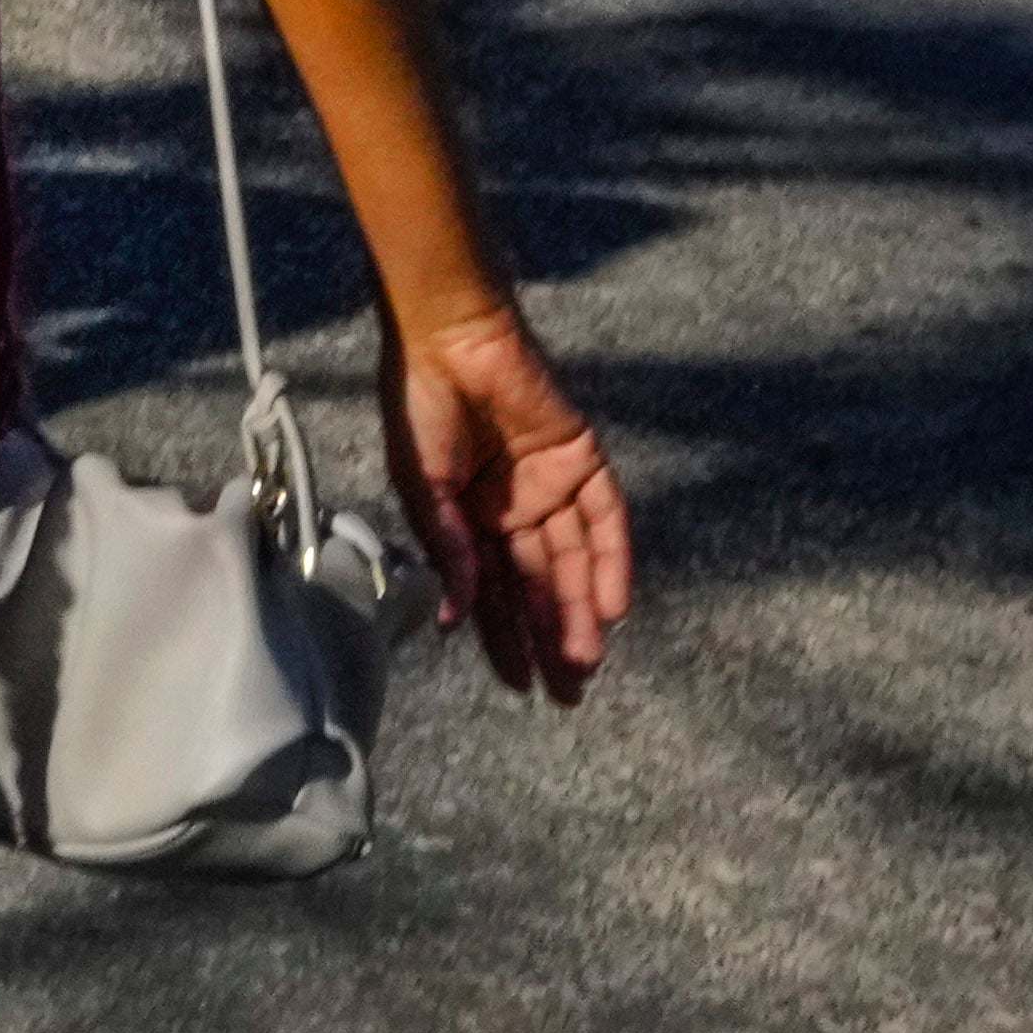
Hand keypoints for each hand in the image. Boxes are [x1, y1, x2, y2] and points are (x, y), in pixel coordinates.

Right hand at [375, 301, 631, 704]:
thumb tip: (455, 621)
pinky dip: (611, 560)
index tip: (521, 687)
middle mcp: (515, 509)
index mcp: (471, 519)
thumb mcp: (423, 491)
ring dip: (581, 610)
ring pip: (574, 561)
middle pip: (540, 585)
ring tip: (587, 660)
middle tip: (568, 693)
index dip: (506, 640)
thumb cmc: (420, 408)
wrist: (449, 339)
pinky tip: (613, 605)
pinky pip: (605, 517)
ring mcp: (551, 485)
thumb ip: (448, 552)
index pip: (495, 592)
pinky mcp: (582, 458)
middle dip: (551, 639)